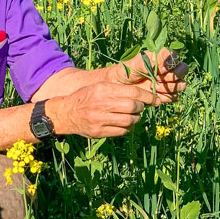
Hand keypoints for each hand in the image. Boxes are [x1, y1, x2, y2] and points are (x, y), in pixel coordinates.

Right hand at [47, 81, 163, 138]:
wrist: (65, 113)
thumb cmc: (85, 97)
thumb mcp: (99, 87)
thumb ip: (118, 90)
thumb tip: (142, 95)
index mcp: (103, 89)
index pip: (133, 92)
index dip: (147, 96)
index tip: (154, 99)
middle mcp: (102, 103)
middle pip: (133, 107)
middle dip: (141, 107)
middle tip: (141, 107)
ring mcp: (100, 119)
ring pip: (129, 121)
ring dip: (136, 119)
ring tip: (133, 116)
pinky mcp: (99, 131)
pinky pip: (122, 131)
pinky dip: (128, 128)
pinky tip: (125, 124)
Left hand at [108, 47, 187, 103]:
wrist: (121, 86)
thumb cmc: (127, 70)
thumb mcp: (135, 63)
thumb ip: (149, 62)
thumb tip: (162, 65)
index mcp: (161, 56)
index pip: (175, 57)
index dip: (170, 64)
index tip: (159, 69)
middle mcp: (168, 68)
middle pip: (183, 70)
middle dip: (172, 76)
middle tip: (157, 80)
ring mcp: (169, 81)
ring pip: (181, 84)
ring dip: (168, 87)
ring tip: (154, 87)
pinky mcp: (167, 94)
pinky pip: (175, 97)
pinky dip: (166, 97)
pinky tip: (155, 95)